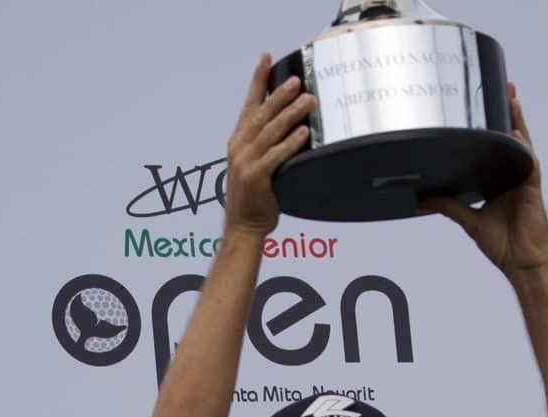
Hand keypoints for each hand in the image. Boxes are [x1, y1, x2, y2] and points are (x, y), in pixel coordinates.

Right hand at [223, 55, 315, 237]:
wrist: (243, 227)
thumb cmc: (255, 198)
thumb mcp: (257, 165)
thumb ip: (269, 146)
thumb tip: (295, 127)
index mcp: (239, 141)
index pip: (249, 104)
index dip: (257, 80)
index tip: (266, 58)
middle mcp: (239, 147)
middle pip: (261, 113)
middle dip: (279, 94)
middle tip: (297, 80)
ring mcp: (245, 162)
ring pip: (270, 131)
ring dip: (290, 114)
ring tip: (308, 101)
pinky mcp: (256, 178)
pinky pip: (276, 156)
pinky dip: (290, 143)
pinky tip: (304, 133)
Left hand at [424, 88, 547, 277]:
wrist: (521, 263)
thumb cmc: (503, 244)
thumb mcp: (468, 220)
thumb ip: (448, 205)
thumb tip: (422, 199)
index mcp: (499, 179)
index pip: (496, 144)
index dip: (492, 124)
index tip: (483, 101)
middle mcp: (512, 174)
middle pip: (511, 136)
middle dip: (507, 111)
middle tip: (501, 84)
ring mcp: (523, 180)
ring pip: (521, 144)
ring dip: (517, 121)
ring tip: (510, 98)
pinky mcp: (531, 189)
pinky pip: (528, 164)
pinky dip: (523, 149)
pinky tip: (516, 134)